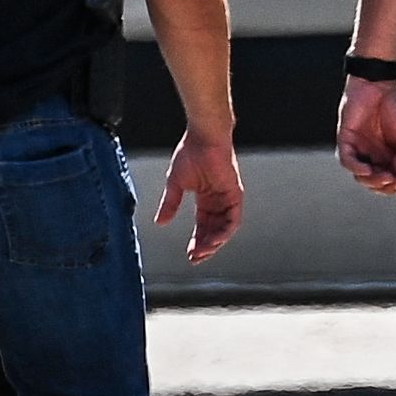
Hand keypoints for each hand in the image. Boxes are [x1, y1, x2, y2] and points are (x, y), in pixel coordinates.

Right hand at [151, 131, 244, 263]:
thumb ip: (169, 204)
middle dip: (205, 246)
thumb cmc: (190, 153)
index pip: (203, 226)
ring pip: (224, 229)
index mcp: (205, 198)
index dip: (197, 241)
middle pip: (214, 231)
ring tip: (202, 252)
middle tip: (195, 258)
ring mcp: (228, 198)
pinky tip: (214, 240)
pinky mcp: (235, 194)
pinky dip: (225, 232)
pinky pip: (233, 219)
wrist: (203, 137)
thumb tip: (160, 222)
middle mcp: (218, 201)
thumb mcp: (175, 184)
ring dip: (214, 242)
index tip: (189, 254)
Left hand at [336, 75, 395, 192]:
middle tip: (395, 178)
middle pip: (377, 184)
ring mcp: (359, 149)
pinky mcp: (346, 140)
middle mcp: (373, 156)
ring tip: (386, 175)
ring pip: (361, 177)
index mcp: (389, 156)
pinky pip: (347, 161)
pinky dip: (357, 168)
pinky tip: (368, 169)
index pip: (394, 180)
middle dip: (387, 186)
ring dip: (374, 181)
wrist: (380, 84)